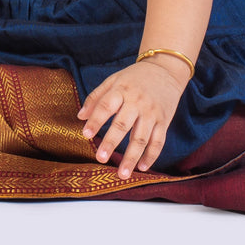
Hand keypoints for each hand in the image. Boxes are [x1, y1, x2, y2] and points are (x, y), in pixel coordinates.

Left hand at [77, 60, 187, 178]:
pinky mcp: (164, 121)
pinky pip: (158, 141)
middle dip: (111, 142)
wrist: (165, 70)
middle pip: (123, 124)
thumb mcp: (113, 80)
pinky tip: (142, 168)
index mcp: (122, 90)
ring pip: (141, 138)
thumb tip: (80, 116)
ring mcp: (152, 113)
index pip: (106, 106)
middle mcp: (137, 102)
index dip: (96, 120)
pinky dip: (151, 156)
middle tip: (100, 158)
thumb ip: (96, 97)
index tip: (86, 134)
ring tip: (122, 174)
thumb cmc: (134, 78)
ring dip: (132, 157)